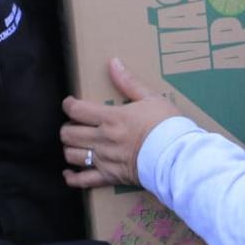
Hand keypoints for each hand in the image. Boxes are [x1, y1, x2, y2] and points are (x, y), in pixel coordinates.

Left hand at [61, 58, 182, 187]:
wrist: (177, 155)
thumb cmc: (167, 126)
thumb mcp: (151, 98)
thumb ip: (128, 82)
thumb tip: (113, 63)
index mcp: (111, 118)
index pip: (76, 110)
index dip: (68, 105)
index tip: (70, 103)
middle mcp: (103, 139)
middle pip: (68, 134)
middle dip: (67, 127)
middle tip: (75, 125)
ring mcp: (104, 159)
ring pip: (72, 155)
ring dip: (70, 148)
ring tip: (76, 145)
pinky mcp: (110, 177)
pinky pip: (83, 181)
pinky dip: (72, 178)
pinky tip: (69, 173)